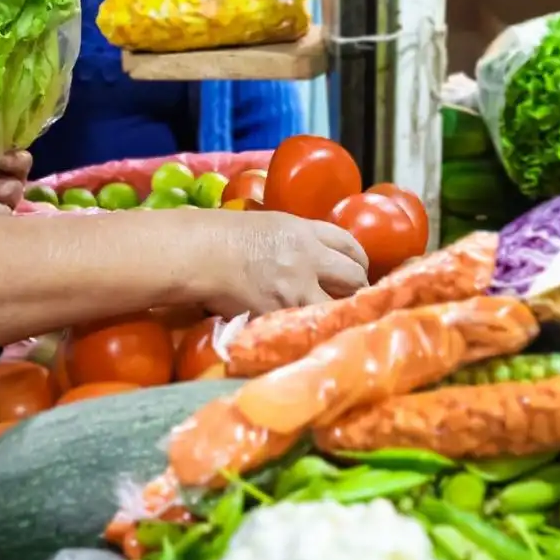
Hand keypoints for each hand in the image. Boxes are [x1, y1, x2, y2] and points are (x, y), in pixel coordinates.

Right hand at [195, 211, 368, 317]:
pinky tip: (309, 333)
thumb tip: (315, 258)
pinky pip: (308, 326)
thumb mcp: (271, 226)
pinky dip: (311, 330)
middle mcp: (308, 259)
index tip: (357, 271)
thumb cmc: (224, 235)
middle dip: (357, 289)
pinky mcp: (281, 315)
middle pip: (354, 277)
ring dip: (338, 314)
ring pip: (338, 307)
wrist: (200, 254)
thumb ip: (299, 240)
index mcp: (305, 232)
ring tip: (334, 320)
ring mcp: (297, 289)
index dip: (359, 260)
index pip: (350, 245)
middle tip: (351, 299)